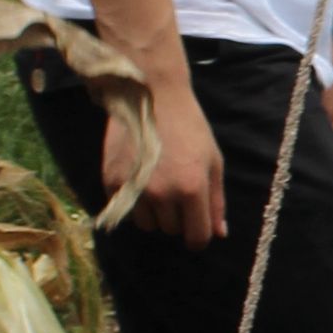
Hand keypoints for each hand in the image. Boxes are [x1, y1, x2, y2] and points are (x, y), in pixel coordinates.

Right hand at [131, 70, 225, 246]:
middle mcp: (162, 194)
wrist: (152, 95)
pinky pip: (125, 209)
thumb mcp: (213, 161)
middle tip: (176, 189)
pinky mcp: (112, 181)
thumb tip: (219, 233)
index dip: (198, 236)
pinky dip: (133, 200)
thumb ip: (216, 201)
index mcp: (192, 189)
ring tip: (157, 183)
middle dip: (177, 217)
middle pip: (171, 230)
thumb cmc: (189, 127)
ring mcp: (135, 189)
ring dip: (154, 213)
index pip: (196, 237)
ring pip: (147, 224)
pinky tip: (139, 176)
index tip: (196, 227)